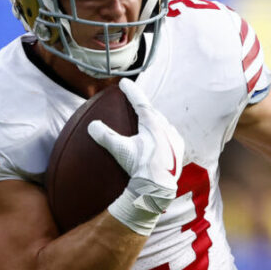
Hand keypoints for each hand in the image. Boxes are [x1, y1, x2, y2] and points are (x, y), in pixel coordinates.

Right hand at [88, 78, 184, 234]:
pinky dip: (162, 133)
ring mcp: (174, 138)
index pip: (140, 101)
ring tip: (147, 120)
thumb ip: (106, 136)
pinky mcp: (178, 149)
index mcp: (152, 123)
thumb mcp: (121, 151)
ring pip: (162, 123)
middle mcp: (165, 127)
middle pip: (152, 111)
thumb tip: (92, 125)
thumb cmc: (140, 167)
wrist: (159, 187)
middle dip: (143, 105)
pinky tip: (159, 138)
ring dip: (154, 119)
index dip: (131, 91)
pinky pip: (170, 135)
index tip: (123, 82)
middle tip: (134, 101)